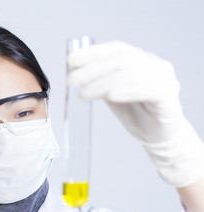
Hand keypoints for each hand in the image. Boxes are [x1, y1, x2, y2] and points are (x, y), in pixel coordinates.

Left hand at [67, 41, 203, 186]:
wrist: (158, 135)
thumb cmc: (136, 112)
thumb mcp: (112, 94)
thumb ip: (99, 81)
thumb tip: (74, 73)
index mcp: (139, 59)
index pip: (115, 49)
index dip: (92, 52)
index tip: (70, 60)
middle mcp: (153, 64)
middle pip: (121, 59)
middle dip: (92, 69)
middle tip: (71, 80)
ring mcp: (164, 78)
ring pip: (131, 73)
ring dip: (102, 83)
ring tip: (84, 94)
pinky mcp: (168, 96)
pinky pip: (148, 89)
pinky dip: (126, 91)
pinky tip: (110, 96)